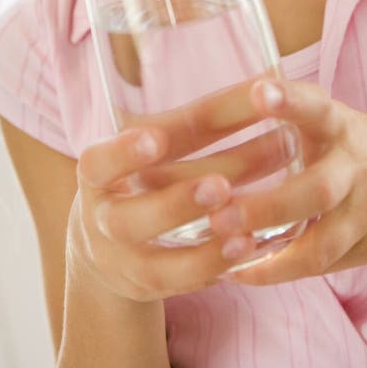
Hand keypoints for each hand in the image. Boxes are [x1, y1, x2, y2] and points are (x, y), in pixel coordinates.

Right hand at [68, 85, 278, 301]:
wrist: (109, 240)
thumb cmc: (146, 169)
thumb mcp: (152, 143)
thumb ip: (192, 122)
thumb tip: (269, 82)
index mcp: (96, 171)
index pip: (101, 161)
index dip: (125, 151)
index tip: (154, 137)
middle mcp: (103, 218)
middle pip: (132, 217)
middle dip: (179, 201)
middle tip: (222, 185)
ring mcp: (124, 259)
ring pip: (157, 261)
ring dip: (204, 246)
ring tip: (247, 228)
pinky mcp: (149, 285)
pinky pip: (181, 284)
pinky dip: (214, 267)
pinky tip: (248, 248)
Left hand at [208, 78, 366, 284]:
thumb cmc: (342, 144)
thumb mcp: (323, 119)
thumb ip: (282, 114)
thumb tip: (196, 117)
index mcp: (339, 124)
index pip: (315, 107)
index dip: (288, 99)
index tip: (257, 91)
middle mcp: (359, 165)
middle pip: (316, 190)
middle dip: (267, 207)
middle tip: (218, 214)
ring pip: (322, 242)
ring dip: (272, 255)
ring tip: (224, 259)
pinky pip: (322, 265)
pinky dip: (281, 271)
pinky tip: (242, 272)